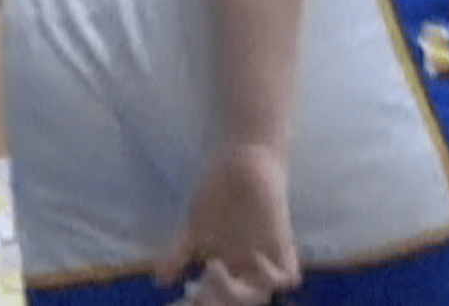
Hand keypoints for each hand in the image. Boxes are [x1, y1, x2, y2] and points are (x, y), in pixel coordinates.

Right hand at [155, 143, 299, 305]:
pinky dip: (272, 278)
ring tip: (211, 267)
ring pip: (262, 297)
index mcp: (230, 269)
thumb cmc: (219, 192)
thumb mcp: (194, 229)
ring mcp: (266, 256)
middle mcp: (249, 267)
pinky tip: (252, 259)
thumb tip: (159, 281)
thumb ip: (178, 255)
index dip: (205, 304)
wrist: (242, 158)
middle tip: (196, 291)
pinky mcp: (282, 240)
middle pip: (240, 304)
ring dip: (236, 295)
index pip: (220, 301)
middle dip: (217, 304)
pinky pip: (289, 276)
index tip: (183, 300)